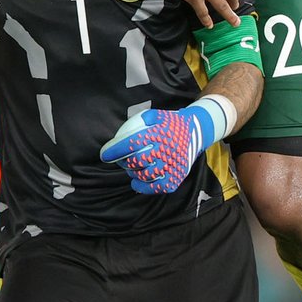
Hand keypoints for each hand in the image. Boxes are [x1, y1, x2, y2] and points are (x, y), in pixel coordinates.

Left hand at [100, 100, 223, 194]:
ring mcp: (172, 165)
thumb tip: (120, 132)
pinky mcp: (177, 176)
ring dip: (133, 173)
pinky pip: (158, 186)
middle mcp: (166, 151)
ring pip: (146, 174)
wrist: (196, 131)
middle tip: (120, 161)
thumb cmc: (171, 123)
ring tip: (130, 169)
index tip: (105, 155)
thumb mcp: (158, 115)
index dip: (115, 151)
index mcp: (159, 134)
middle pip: (137, 161)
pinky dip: (144, 187)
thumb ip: (140, 120)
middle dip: (123, 162)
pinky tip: (136, 183)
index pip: (132, 144)